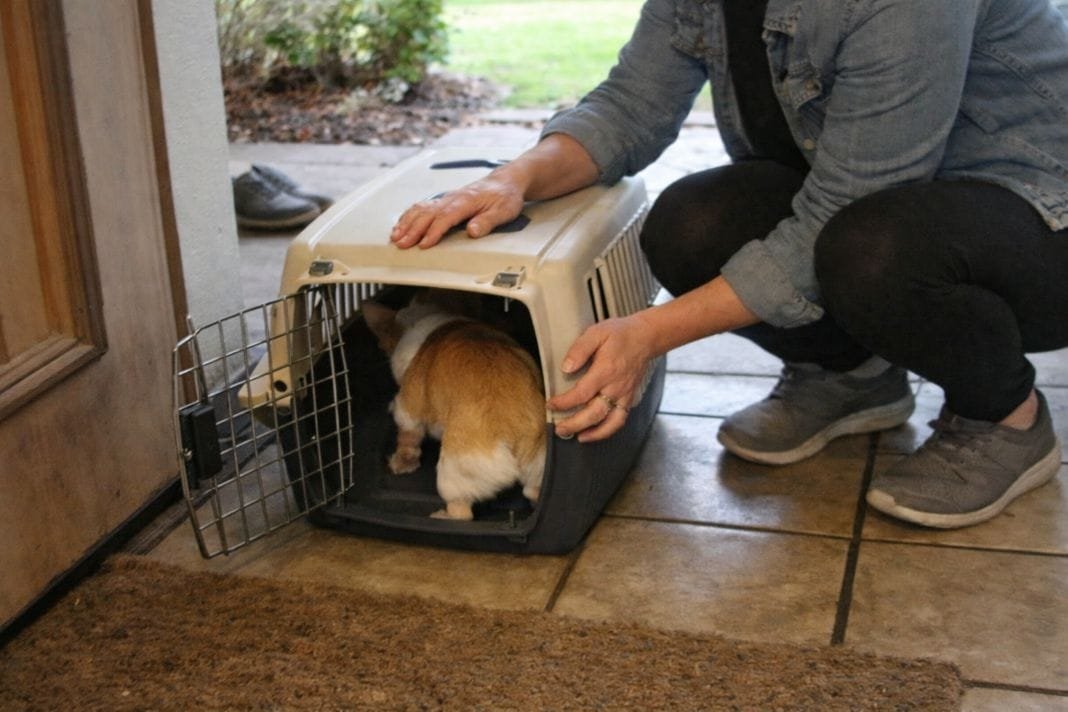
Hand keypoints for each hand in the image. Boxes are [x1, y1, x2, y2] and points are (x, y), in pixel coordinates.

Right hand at [390, 172, 525, 249]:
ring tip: (396, 236)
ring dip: (407, 223)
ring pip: (421, 210)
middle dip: (413, 230)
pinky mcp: (444, 201)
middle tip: (402, 244)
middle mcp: (453, 198)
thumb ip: (487, 222)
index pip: (445, 217)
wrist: (505, 182)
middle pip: (428, 214)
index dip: (433, 232)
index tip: (424, 244)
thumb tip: (472, 231)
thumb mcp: (503, 211)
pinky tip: (402, 224)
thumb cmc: (505, 196)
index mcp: (466, 201)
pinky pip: (423, 207)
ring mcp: (447, 199)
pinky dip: (410, 216)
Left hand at [547, 314, 655, 442]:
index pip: (581, 393)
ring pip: (610, 422)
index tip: (551, 404)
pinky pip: (620, 420)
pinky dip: (608, 430)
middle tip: (559, 429)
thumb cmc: (619, 334)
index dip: (564, 402)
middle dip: (574, 424)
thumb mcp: (596, 333)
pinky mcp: (630, 399)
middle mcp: (616, 387)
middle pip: (594, 413)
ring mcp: (625, 395)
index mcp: (606, 371)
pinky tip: (595, 432)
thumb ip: (579, 349)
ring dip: (593, 433)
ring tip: (578, 437)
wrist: (646, 337)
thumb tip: (566, 368)